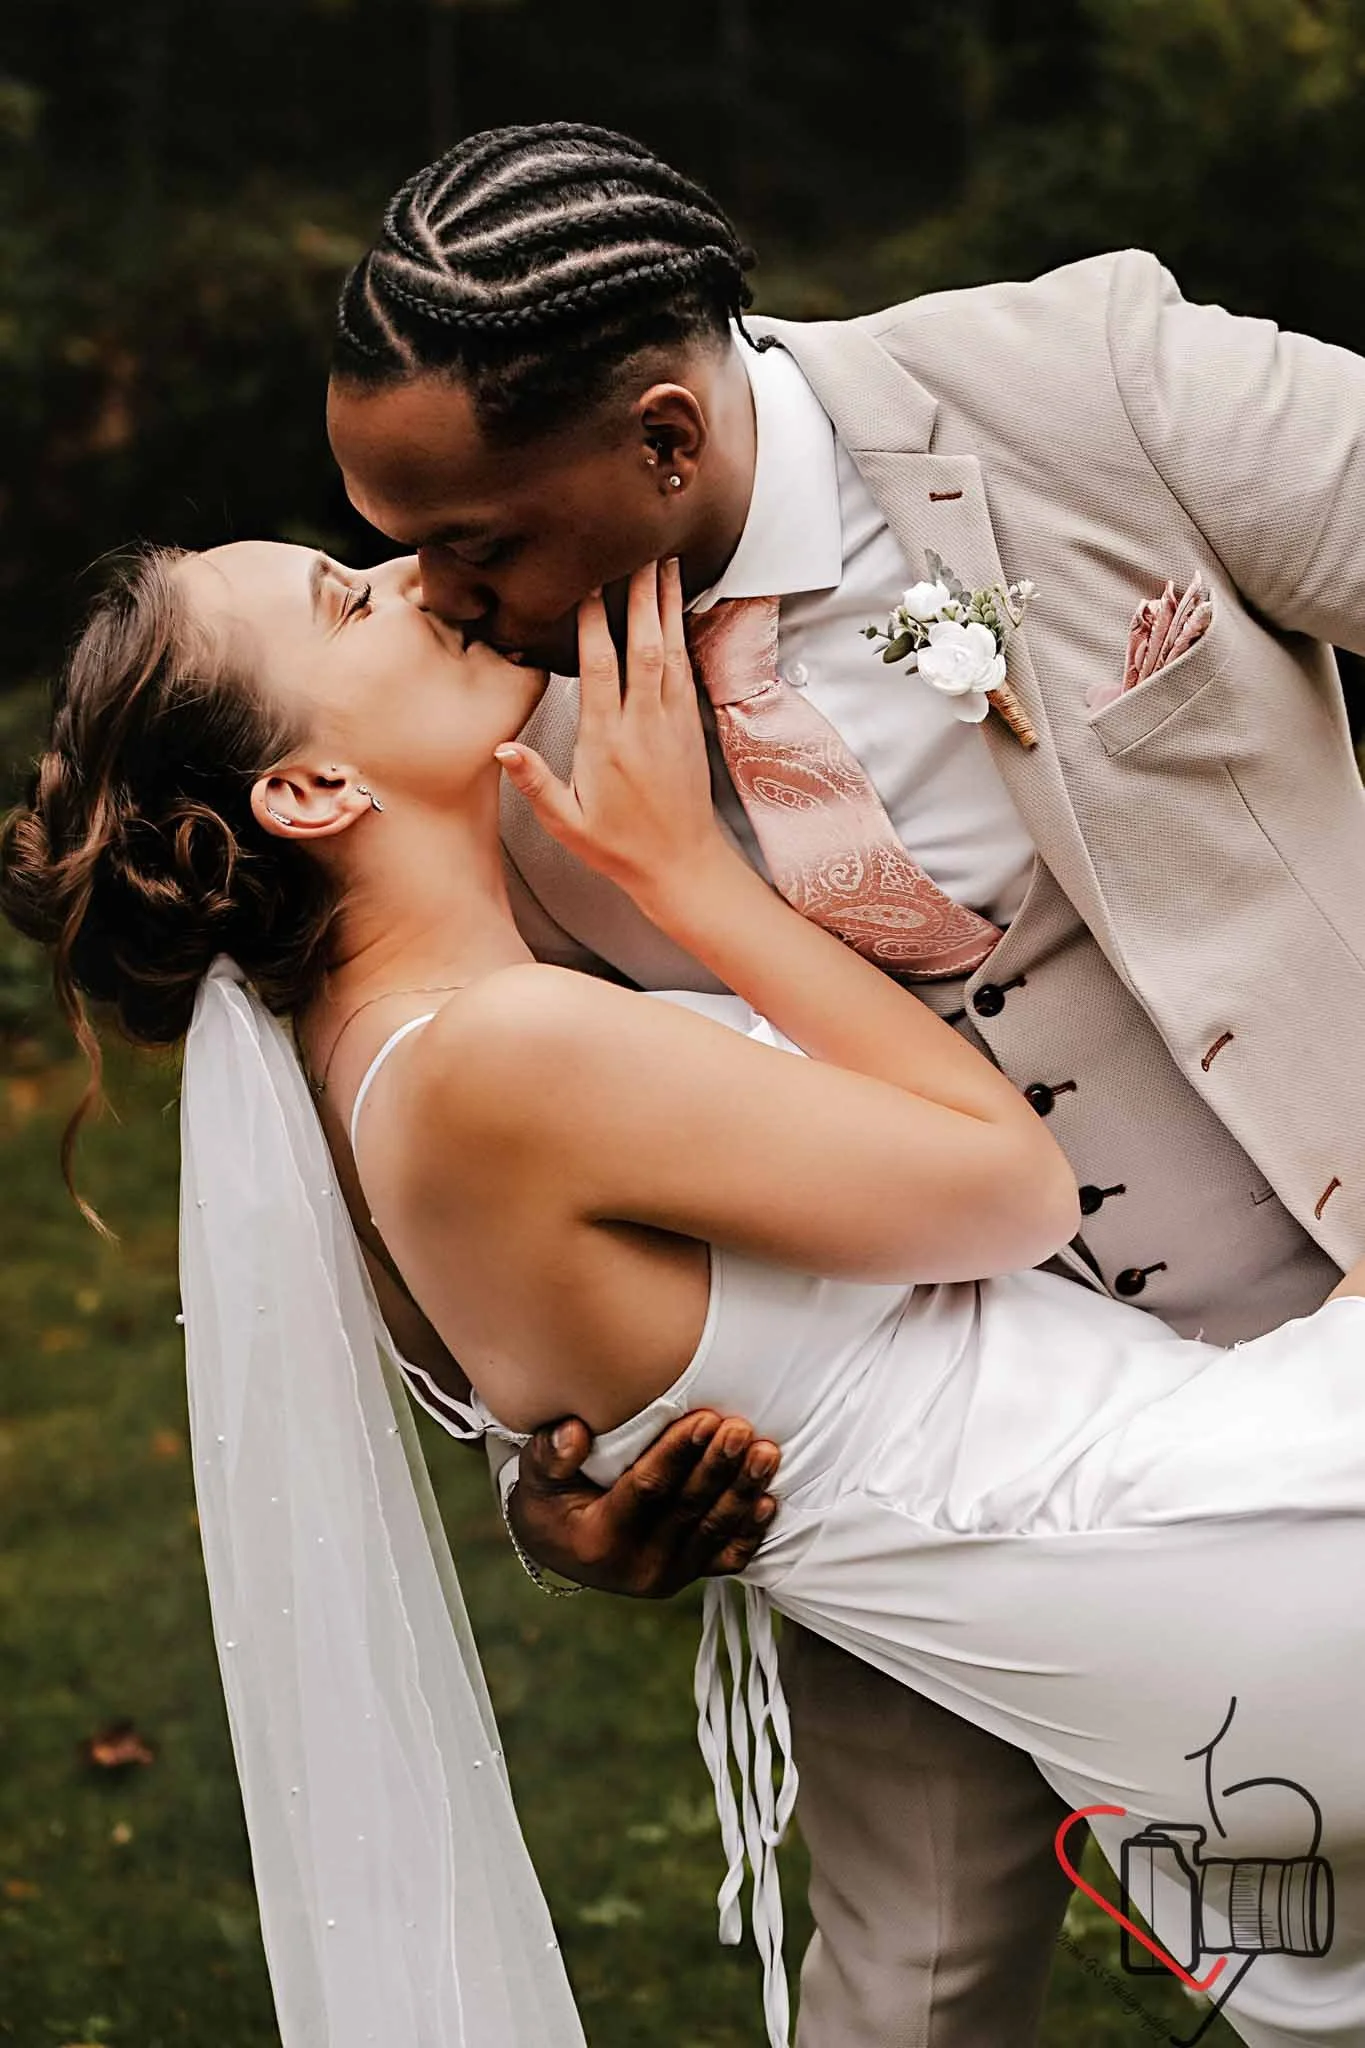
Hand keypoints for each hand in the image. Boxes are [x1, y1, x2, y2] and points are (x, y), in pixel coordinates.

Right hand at [495, 559, 728, 902]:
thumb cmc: (620, 846)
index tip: (586, 583)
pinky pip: (685, 667)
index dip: (592, 623)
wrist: (682, 866)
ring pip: (669, 650)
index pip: (600, 670)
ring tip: (663, 560)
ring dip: (666, 604)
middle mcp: (644, 724)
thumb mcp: (567, 822)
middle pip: (643, 646)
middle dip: (640, 595)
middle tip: (638, 549)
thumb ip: (535, 783)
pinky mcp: (690, 725)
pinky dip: (681, 632)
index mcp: (608, 743)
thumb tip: (501, 749)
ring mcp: (672, 721)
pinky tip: (677, 606)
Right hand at [507, 1409, 780, 1597]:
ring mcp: (666, 1575)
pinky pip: (727, 1558)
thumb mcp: (535, 1477)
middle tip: (742, 1429)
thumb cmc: (549, 1502)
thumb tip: (574, 1433)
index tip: (704, 1419)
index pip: (647, 1491)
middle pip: (688, 1510)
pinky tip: (768, 1501)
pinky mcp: (688, 1576)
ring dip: (743, 1491)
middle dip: (719, 1467)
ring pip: (714, 1530)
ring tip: (766, 1454)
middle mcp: (637, 1565)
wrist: (559, 1547)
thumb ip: (551, 1454)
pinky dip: (750, 1530)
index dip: (677, 1454)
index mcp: (599, 1540)